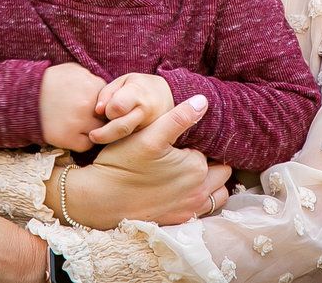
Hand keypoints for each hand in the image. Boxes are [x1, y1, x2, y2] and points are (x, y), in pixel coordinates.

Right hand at [40, 62, 106, 151]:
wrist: (23, 97)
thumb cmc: (49, 82)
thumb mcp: (72, 70)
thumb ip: (92, 78)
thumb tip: (107, 89)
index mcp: (91, 85)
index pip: (111, 99)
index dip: (104, 104)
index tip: (96, 106)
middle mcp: (87, 104)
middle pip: (107, 116)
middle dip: (100, 117)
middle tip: (89, 117)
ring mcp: (78, 123)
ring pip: (99, 131)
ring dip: (93, 130)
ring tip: (81, 126)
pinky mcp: (67, 138)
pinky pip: (86, 145)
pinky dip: (82, 142)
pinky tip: (74, 135)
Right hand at [69, 94, 230, 226]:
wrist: (100, 199)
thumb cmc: (122, 164)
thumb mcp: (149, 135)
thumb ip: (179, 117)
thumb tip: (203, 100)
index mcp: (197, 168)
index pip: (215, 151)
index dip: (203, 144)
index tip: (188, 141)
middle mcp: (199, 192)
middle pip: (222, 173)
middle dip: (212, 163)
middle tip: (190, 154)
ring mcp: (189, 209)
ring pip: (217, 194)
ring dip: (210, 183)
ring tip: (189, 171)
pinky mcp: (179, 221)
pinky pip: (203, 210)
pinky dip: (199, 199)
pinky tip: (180, 188)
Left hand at [89, 73, 173, 143]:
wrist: (165, 95)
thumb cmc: (138, 87)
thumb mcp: (122, 82)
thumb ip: (107, 94)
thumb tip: (98, 111)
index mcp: (138, 92)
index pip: (118, 107)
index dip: (107, 110)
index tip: (101, 112)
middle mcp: (148, 111)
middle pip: (122, 128)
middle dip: (104, 134)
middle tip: (93, 135)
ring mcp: (153, 127)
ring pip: (128, 139)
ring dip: (113, 140)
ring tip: (103, 137)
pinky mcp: (154, 139)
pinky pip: (134, 145)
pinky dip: (123, 144)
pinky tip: (118, 140)